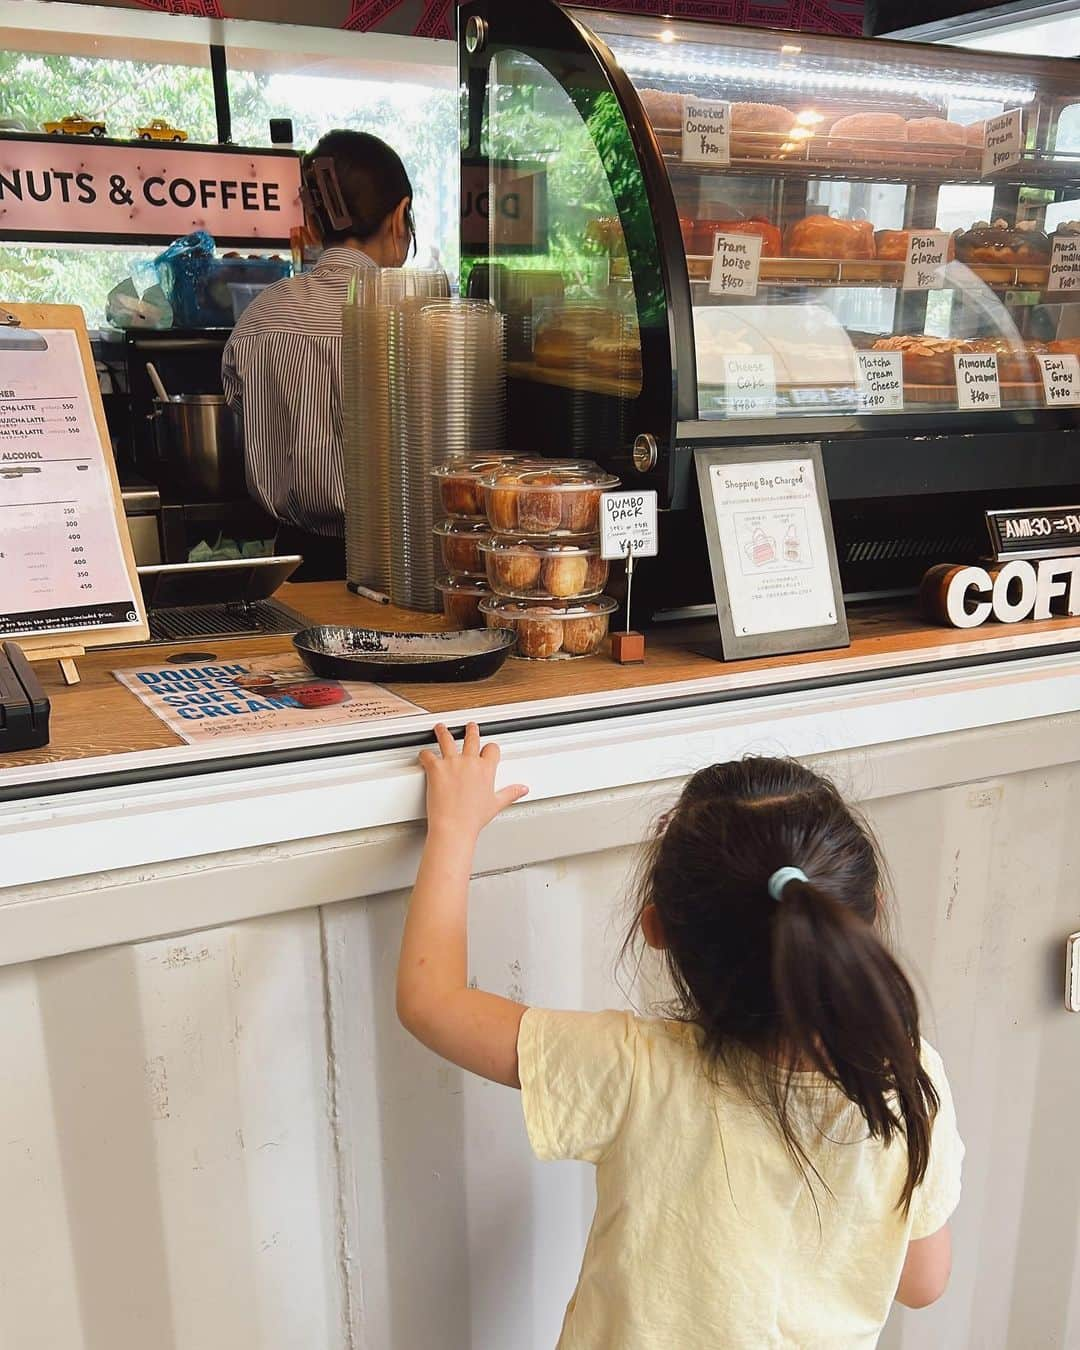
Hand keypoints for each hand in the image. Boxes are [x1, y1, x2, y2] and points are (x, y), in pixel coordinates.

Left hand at [419, 723, 528, 839]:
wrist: (454, 826)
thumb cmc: (473, 818)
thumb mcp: (496, 804)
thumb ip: (510, 793)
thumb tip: (522, 789)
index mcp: (486, 769)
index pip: (492, 749)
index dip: (490, 748)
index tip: (488, 749)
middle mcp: (470, 762)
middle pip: (471, 738)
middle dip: (471, 730)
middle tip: (470, 726)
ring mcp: (452, 763)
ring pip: (447, 739)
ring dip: (443, 732)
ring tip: (441, 728)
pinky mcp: (436, 768)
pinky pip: (427, 755)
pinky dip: (424, 754)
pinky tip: (423, 754)